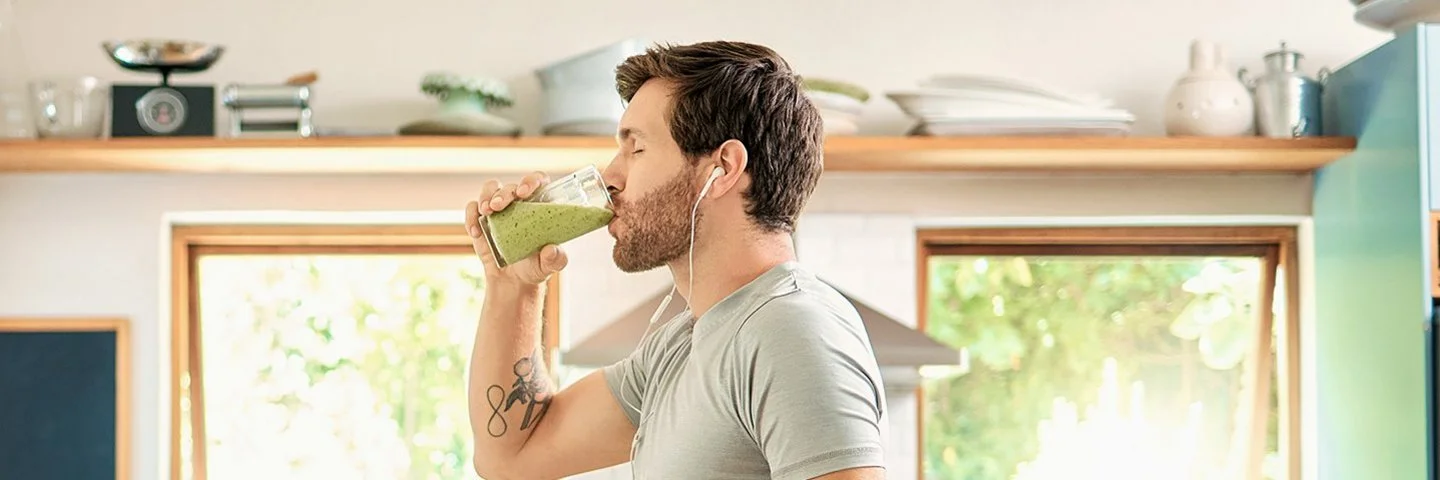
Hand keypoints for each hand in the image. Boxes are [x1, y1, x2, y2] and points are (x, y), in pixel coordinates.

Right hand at [465, 171, 568, 285]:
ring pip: (490, 189)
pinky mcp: (482, 219)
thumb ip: (555, 259)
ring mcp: (500, 210)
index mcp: (540, 207)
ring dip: (486, 197)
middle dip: (504, 193)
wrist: (513, 281)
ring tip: (486, 213)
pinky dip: (470, 216)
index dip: (532, 180)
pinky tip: (476, 232)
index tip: (524, 191)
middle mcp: (519, 203)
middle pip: (511, 187)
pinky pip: (472, 208)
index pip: (538, 181)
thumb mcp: (549, 265)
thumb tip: (552, 250)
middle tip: (498, 206)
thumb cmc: (536, 266)